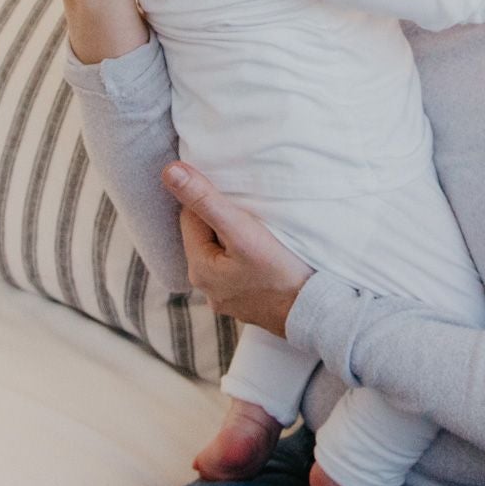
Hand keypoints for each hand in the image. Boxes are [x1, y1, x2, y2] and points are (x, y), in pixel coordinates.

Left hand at [163, 161, 312, 338]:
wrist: (315, 313)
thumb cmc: (280, 271)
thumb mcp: (241, 230)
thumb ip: (205, 200)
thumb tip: (169, 172)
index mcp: (198, 268)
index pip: (190, 217)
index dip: (210, 200)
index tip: (238, 196)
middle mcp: (206, 288)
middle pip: (205, 236)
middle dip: (222, 219)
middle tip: (252, 212)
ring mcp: (227, 299)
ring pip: (223, 252)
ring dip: (236, 238)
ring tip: (262, 230)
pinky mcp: (246, 303)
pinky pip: (237, 269)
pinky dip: (247, 257)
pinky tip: (266, 254)